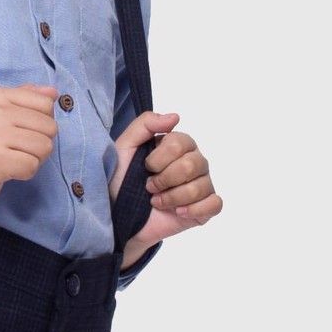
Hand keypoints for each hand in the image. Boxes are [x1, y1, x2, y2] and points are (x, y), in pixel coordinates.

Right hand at [0, 84, 60, 210]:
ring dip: (34, 160)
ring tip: (12, 160)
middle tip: (15, 151)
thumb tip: (53, 92)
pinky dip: (25, 174)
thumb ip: (25, 99)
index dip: (41, 123)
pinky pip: (32, 166)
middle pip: (50, 127)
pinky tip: (7, 172)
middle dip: (39, 144)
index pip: (46, 103)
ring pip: (45, 147)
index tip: (19, 133)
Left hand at [111, 113, 222, 267]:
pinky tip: (178, 212)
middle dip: (165, 179)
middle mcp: (195, 163)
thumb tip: (175, 116)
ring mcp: (202, 186)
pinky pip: (215, 204)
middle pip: (193, 164)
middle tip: (150, 188)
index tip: (145, 168)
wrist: (117, 215)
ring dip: (172, 197)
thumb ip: (146, 124)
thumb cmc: (120, 180)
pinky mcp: (204, 209)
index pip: (181, 143)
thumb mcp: (125, 146)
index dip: (160, 159)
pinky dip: (196, 209)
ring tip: (156, 202)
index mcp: (179, 146)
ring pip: (201, 186)